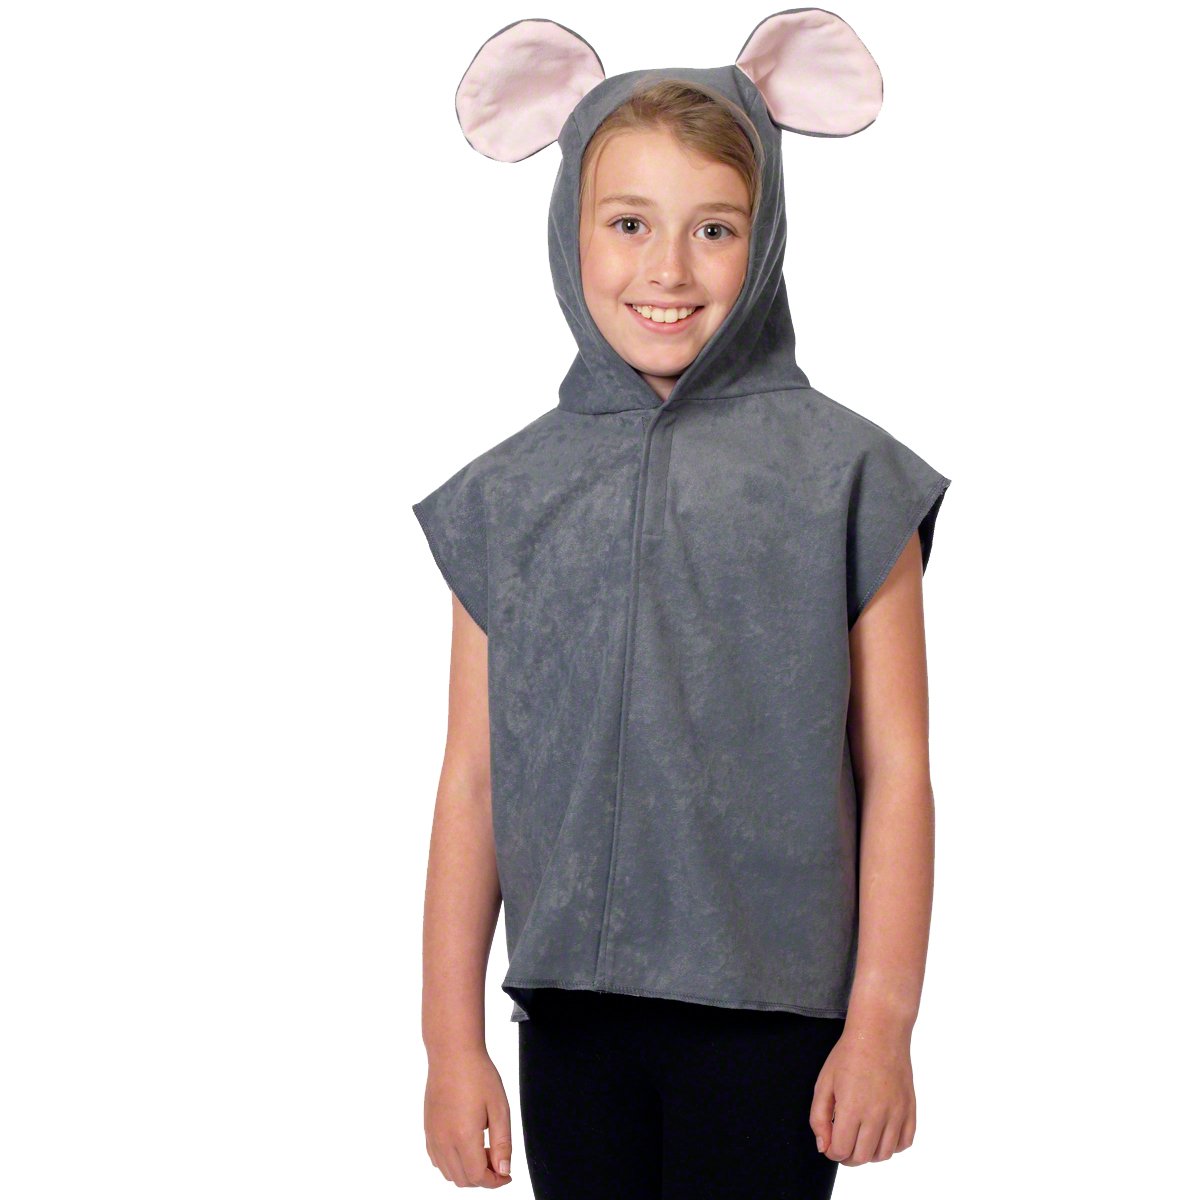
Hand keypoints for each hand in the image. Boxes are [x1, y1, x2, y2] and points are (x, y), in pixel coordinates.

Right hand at [425, 1047, 513, 1186]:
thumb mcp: (499, 1108)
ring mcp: (432, 1136)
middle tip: (497, 1157)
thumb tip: (504, 1171)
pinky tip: (465, 1144)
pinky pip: (437, 1160)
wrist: (453, 1053)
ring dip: (467, 1171)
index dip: (495, 1181)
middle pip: (463, 1179)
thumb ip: (502, 1143)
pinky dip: (452, 1163)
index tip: (507, 1174)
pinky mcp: (427, 1129)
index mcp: (463, 1136)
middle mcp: (443, 1141)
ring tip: (483, 1148)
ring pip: (449, 1173)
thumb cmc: (478, 1075)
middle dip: (483, 1177)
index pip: (478, 1177)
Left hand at [809, 1018, 916, 1165]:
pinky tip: (880, 1132)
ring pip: (883, 1155)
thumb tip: (823, 1146)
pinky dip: (892, 1145)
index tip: (830, 1142)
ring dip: (869, 1152)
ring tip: (860, 1136)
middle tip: (843, 1142)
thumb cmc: (848, 1055)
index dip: (831, 1151)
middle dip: (848, 1156)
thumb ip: (818, 1118)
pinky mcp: (910, 1109)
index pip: (841, 1151)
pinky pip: (904, 1143)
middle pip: (862, 1157)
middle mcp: (876, 1114)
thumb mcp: (823, 1082)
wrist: (879, 1033)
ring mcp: (896, 1113)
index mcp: (851, 1107)